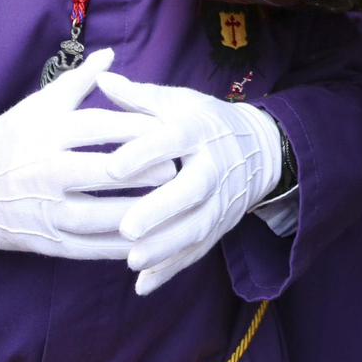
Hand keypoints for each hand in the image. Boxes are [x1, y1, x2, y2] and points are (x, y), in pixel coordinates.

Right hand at [0, 50, 172, 258]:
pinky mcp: (49, 243)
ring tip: (170, 203)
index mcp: (45, 133)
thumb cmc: (8, 139)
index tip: (168, 125)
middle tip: (179, 166)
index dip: (136, 126)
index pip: (98, 127)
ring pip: (101, 216)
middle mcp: (45, 172)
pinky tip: (148, 236)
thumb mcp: (36, 105)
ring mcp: (46, 211)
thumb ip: (77, 82)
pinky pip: (91, 248)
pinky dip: (122, 245)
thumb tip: (109, 54)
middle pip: (104, 172)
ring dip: (140, 211)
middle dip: (145, 170)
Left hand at [96, 73, 282, 295]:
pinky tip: (144, 285)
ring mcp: (221, 200)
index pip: (174, 140)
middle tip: (126, 226)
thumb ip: (140, 97)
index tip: (113, 166)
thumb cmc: (206, 122)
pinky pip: (197, 251)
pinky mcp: (220, 226)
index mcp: (200, 130)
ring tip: (132, 259)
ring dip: (166, 246)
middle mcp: (215, 167)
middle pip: (192, 190)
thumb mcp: (179, 103)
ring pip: (197, 227)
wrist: (259, 150)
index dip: (145, 152)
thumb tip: (102, 76)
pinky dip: (172, 269)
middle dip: (160, 210)